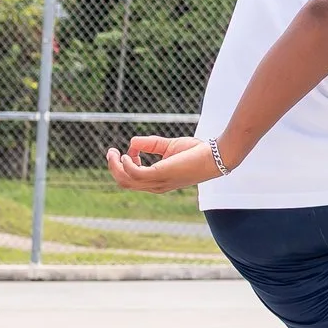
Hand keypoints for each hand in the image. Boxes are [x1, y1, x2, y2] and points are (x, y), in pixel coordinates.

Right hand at [106, 135, 222, 193]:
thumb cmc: (197, 152)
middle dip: (113, 168)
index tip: (130, 151)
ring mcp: (158, 182)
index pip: (132, 180)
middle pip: (124, 182)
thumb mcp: (169, 146)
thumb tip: (132, 142)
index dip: (125, 165)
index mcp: (158, 182)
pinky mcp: (160, 174)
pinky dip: (126, 165)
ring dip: (115, 166)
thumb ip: (151, 145)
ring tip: (112, 152)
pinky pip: (135, 173)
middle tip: (110, 152)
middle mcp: (156, 185)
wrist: (217, 155)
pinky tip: (127, 154)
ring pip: (125, 180)